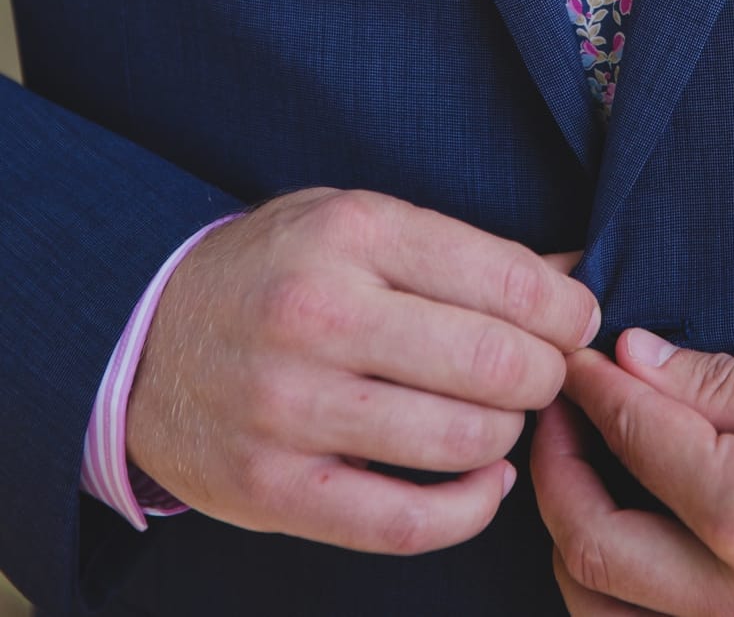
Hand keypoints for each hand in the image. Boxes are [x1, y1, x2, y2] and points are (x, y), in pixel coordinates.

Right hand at [127, 188, 597, 554]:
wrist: (144, 336)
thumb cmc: (278, 270)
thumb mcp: (359, 222)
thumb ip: (463, 250)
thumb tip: (577, 279)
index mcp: (351, 233)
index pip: (505, 277)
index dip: (566, 310)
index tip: (577, 322)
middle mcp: (319, 315)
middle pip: (491, 362)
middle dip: (545, 373)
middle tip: (544, 373)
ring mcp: (290, 406)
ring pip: (459, 441)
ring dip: (507, 434)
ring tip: (500, 416)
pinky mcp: (271, 487)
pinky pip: (403, 523)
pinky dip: (467, 510)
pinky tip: (483, 482)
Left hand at [531, 334, 733, 616]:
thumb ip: (726, 379)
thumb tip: (635, 359)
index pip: (634, 440)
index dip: (592, 386)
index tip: (576, 351)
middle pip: (591, 542)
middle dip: (556, 465)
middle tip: (561, 410)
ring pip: (605, 615)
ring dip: (577, 541)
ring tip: (587, 473)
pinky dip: (620, 601)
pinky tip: (636, 543)